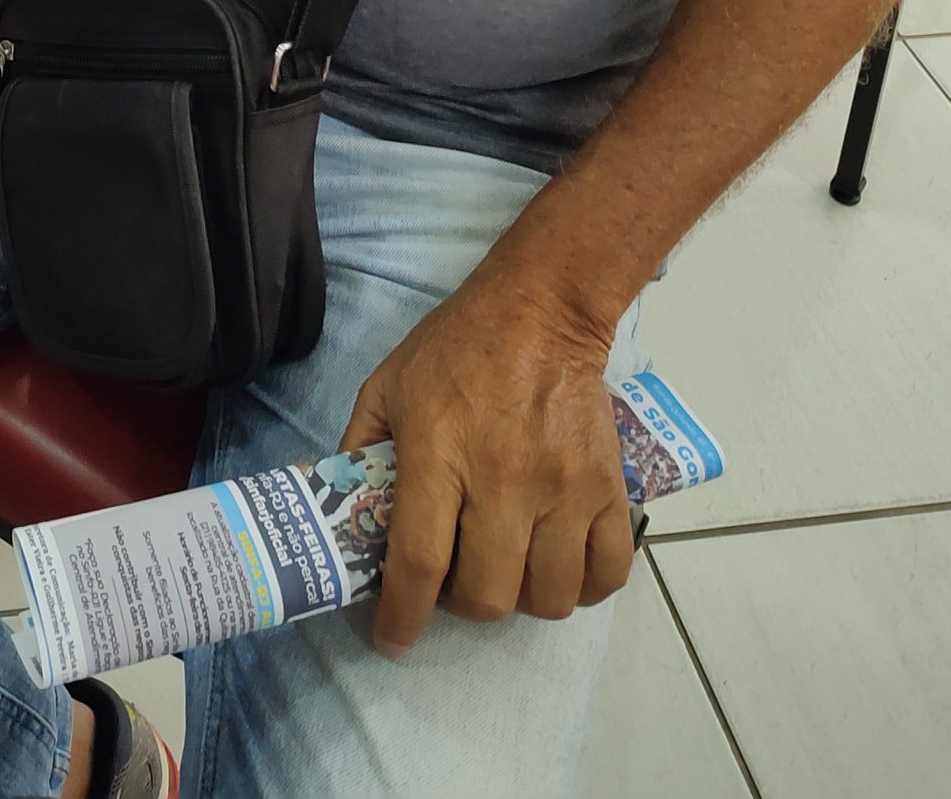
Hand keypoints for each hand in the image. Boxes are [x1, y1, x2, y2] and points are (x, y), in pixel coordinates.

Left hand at [341, 263, 630, 655]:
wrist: (542, 311)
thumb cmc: (455, 349)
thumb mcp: (386, 387)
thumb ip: (359, 451)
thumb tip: (341, 517)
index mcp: (439, 452)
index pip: (419, 561)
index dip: (402, 615)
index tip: (390, 639)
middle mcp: (506, 478)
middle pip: (487, 595)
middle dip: (461, 603)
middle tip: (455, 575)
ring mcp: (565, 487)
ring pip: (548, 598)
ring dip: (520, 598)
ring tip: (506, 565)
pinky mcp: (609, 487)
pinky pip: (607, 575)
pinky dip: (581, 587)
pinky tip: (556, 562)